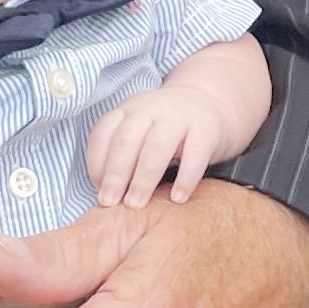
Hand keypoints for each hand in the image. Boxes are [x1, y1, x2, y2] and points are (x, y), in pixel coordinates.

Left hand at [85, 88, 237, 205]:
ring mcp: (180, 116)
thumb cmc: (168, 127)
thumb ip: (124, 151)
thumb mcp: (141, 129)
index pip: (104, 132)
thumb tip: (105, 191)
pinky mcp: (206, 129)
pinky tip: (177, 198)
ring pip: (157, 145)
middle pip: (127, 139)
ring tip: (136, 204)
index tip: (97, 189)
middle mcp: (151, 108)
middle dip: (115, 173)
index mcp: (129, 109)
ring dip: (143, 178)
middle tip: (109, 202)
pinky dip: (185, 178)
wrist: (211, 103)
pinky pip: (195, 154)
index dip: (97, 162)